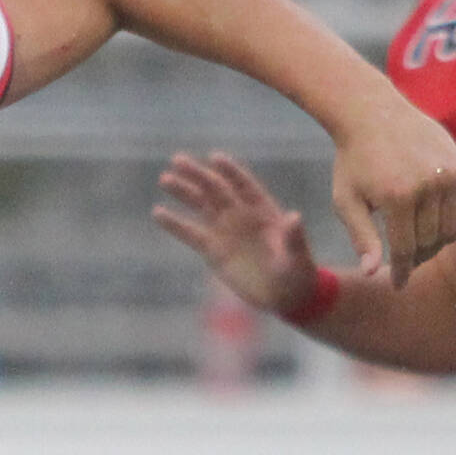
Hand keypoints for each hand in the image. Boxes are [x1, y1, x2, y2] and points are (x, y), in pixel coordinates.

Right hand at [152, 152, 322, 315]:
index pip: (244, 185)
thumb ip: (293, 237)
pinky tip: (158, 212)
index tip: (214, 158)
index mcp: (263, 210)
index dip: (230, 171)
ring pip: (201, 206)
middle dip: (198, 175)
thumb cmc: (297, 273)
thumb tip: (293, 217)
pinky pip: (190, 234)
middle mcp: (241, 215)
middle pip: (216, 189)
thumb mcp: (297, 256)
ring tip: (164, 179)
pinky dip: (174, 224)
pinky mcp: (213, 251)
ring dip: (183, 192)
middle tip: (177, 160)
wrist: (284, 296)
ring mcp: (225, 231)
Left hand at [324, 95, 455, 288]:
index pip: (405, 250)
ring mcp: (449, 175)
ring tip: (418, 246)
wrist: (374, 115)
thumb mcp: (346, 202)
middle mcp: (428, 186)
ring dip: (435, 244)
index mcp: (398, 198)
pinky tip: (435, 229)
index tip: (398, 285)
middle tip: (404, 263)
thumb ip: (362, 238)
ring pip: (450, 230)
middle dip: (416, 258)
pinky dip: (452, 225)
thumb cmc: (353, 162)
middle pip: (429, 242)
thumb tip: (372, 273)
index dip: (401, 272)